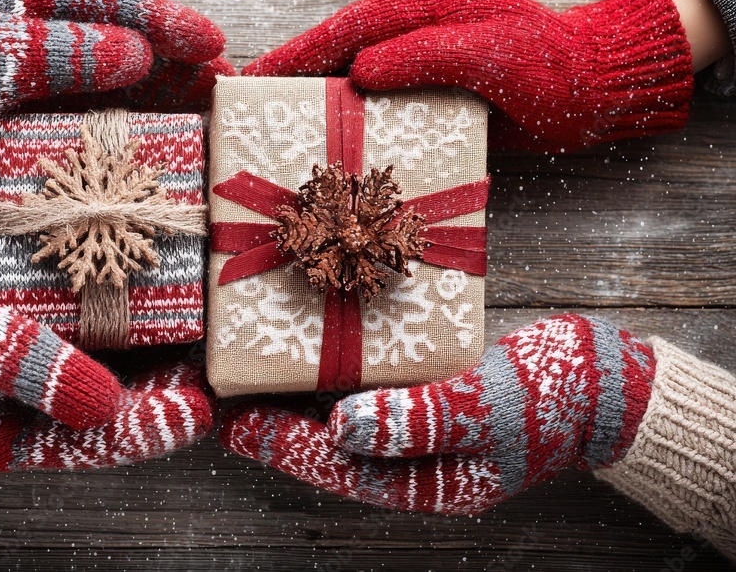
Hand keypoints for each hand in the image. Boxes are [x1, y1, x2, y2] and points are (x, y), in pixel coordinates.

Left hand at [0, 0, 230, 179]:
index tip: (218, 47)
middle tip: (231, 96)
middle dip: (186, 71)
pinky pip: (107, 124)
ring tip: (213, 126)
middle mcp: (60, 39)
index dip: (175, 27)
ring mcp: (58, 82)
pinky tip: (166, 152)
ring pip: (130, 90)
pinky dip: (139, 136)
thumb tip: (139, 54)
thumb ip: (64, 54)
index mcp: (45, 2)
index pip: (123, 7)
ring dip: (172, 107)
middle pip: (138, 50)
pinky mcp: (51, 120)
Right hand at [0, 238, 214, 468]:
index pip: (90, 444)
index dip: (149, 427)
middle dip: (161, 403)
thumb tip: (108, 404)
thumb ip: (35, 369)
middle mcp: (21, 420)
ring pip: (102, 391)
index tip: (199, 409)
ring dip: (149, 376)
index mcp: (0, 439)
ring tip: (199, 356)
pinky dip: (120, 346)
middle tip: (215, 382)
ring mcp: (26, 388)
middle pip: (106, 422)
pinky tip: (153, 326)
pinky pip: (85, 358)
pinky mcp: (29, 354)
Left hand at [219, 314, 655, 513]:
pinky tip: (312, 350)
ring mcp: (423, 427)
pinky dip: (340, 372)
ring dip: (301, 397)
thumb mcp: (485, 408)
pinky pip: (374, 388)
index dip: (285, 447)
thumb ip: (417, 420)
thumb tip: (344, 429)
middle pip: (333, 447)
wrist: (606, 377)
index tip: (237, 426)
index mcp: (430, 481)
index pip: (341, 469)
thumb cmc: (553, 397)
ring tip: (253, 374)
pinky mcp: (429, 393)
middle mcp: (417, 459)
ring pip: (348, 418)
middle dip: (278, 425)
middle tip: (225, 400)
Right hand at [244, 0, 692, 152]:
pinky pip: (387, 104)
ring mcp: (431, 63)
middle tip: (251, 98)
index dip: (302, 50)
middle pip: (346, 48)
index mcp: (432, 9)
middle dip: (298, 72)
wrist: (605, 89)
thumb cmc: (557, 72)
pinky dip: (357, 119)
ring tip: (280, 122)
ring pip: (361, 75)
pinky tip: (337, 140)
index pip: (353, 27)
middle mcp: (424, 31)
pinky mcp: (440, 95)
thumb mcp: (493, 59)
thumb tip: (360, 72)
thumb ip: (426, 57)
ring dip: (322, 97)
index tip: (259, 72)